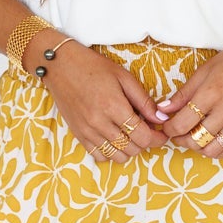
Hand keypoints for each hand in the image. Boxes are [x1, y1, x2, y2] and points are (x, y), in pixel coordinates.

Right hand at [23, 33, 169, 162]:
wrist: (60, 66)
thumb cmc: (94, 67)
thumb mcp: (124, 77)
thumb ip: (144, 101)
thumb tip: (161, 119)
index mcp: (114, 107)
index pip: (143, 136)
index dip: (157, 138)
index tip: (162, 135)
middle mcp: (100, 123)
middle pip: (132, 149)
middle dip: (145, 143)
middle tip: (147, 131)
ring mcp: (87, 131)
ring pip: (117, 157)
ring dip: (129, 150)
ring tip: (131, 136)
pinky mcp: (78, 135)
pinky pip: (99, 156)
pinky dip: (111, 153)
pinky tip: (114, 139)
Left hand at [154, 30, 222, 156]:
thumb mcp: (204, 70)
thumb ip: (183, 93)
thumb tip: (162, 110)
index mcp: (211, 93)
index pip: (182, 123)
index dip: (169, 129)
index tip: (166, 126)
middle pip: (195, 139)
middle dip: (180, 140)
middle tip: (177, 133)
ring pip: (212, 149)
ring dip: (198, 148)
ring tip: (194, 138)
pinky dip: (217, 152)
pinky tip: (211, 142)